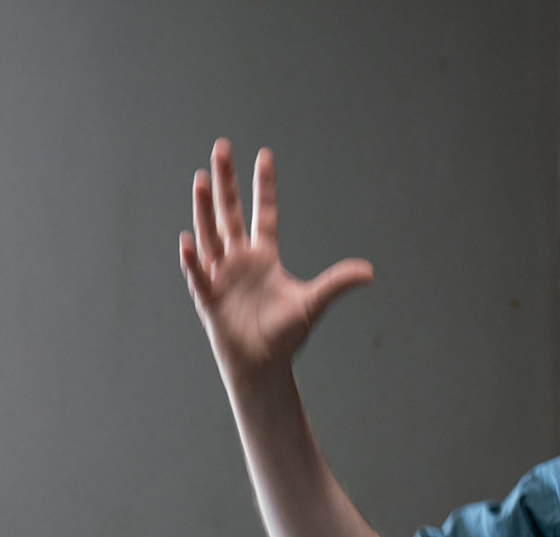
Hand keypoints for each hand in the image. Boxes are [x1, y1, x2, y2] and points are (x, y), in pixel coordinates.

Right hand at [179, 138, 372, 388]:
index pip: (264, 213)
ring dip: (204, 209)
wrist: (262, 366)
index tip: (263, 155)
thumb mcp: (313, 304)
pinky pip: (199, 275)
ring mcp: (222, 276)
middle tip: (222, 147)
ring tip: (202, 179)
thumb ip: (336, 283)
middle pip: (231, 213)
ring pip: (211, 235)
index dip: (263, 185)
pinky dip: (193, 260)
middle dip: (227, 182)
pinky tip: (189, 241)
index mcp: (265, 257)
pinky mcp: (209, 298)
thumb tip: (370, 272)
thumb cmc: (285, 335)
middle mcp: (240, 260)